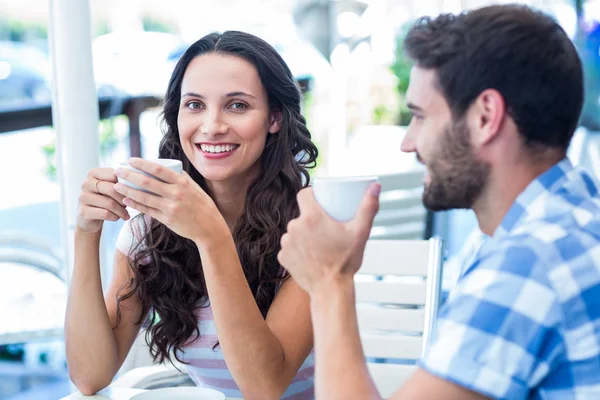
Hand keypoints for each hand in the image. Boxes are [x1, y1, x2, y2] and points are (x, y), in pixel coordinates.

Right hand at [77, 168, 129, 233]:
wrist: (90, 218)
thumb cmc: (105, 199)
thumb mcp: (110, 188)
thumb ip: (119, 182)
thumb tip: (134, 183)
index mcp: (93, 173)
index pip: (114, 175)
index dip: (125, 185)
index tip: (130, 192)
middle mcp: (86, 183)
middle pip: (112, 189)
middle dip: (124, 199)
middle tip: (129, 204)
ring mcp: (83, 197)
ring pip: (110, 203)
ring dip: (121, 210)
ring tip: (125, 214)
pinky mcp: (83, 212)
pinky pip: (106, 214)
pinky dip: (115, 217)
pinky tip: (117, 217)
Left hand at [113, 158, 227, 244]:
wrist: (209, 227)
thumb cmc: (202, 205)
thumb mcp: (195, 188)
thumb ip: (181, 178)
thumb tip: (166, 168)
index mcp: (182, 182)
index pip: (158, 169)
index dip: (142, 163)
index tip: (130, 160)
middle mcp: (175, 193)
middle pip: (147, 182)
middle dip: (129, 175)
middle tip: (117, 170)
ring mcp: (170, 207)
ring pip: (144, 197)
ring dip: (127, 190)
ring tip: (116, 186)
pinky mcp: (167, 219)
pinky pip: (147, 210)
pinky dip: (135, 204)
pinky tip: (126, 199)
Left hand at [277, 184, 380, 294]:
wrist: (330, 290)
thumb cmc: (346, 262)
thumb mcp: (360, 233)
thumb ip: (368, 207)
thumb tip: (376, 186)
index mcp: (311, 217)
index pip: (304, 194)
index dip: (311, 195)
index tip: (321, 202)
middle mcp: (295, 227)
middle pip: (301, 215)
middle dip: (311, 219)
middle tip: (326, 228)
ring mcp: (287, 243)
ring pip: (294, 231)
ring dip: (303, 234)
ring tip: (317, 243)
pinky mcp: (283, 257)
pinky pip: (289, 247)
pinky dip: (297, 249)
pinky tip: (307, 254)